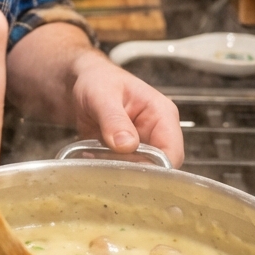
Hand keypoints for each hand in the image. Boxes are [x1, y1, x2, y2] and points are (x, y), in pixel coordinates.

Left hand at [70, 49, 183, 167]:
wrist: (82, 82)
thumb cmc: (98, 81)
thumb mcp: (102, 95)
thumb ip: (114, 119)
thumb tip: (126, 145)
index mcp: (162, 114)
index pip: (173, 152)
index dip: (156, 168)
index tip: (131, 173)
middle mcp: (157, 132)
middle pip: (159, 167)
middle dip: (136, 174)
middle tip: (109, 170)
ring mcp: (143, 145)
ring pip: (141, 173)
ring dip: (120, 173)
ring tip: (97, 162)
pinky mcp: (127, 154)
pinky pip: (124, 170)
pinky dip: (109, 170)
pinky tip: (93, 160)